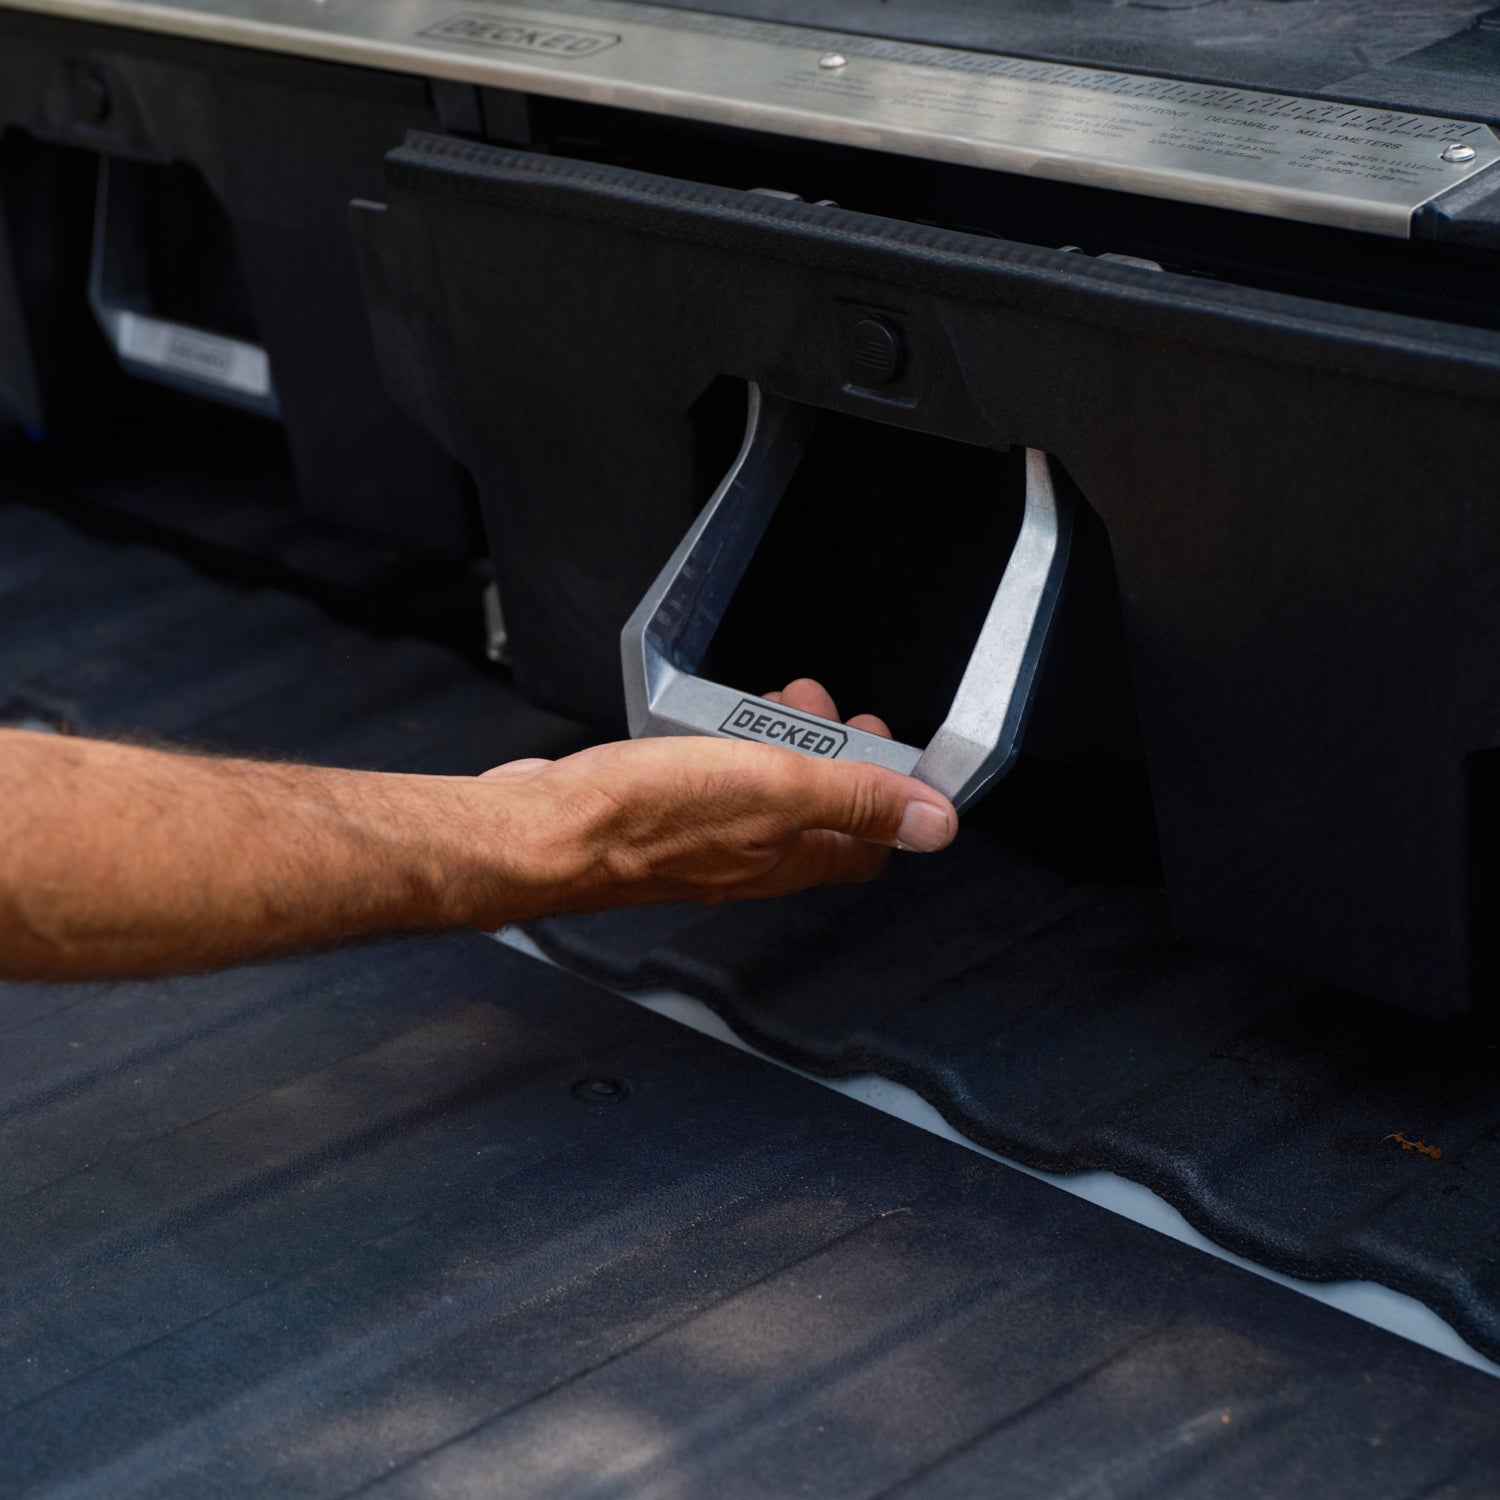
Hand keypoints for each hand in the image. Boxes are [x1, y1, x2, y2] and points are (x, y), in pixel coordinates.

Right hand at [468, 678, 954, 921]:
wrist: (541, 831)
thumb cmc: (641, 818)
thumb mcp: (775, 791)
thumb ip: (858, 800)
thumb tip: (935, 823)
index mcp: (789, 859)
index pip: (867, 844)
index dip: (890, 794)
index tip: (884, 744)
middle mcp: (750, 860)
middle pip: (815, 809)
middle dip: (827, 749)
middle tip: (815, 706)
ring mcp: (702, 841)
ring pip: (760, 792)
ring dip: (773, 741)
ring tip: (761, 702)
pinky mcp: (656, 818)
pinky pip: (709, 782)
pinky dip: (719, 747)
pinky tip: (701, 722)